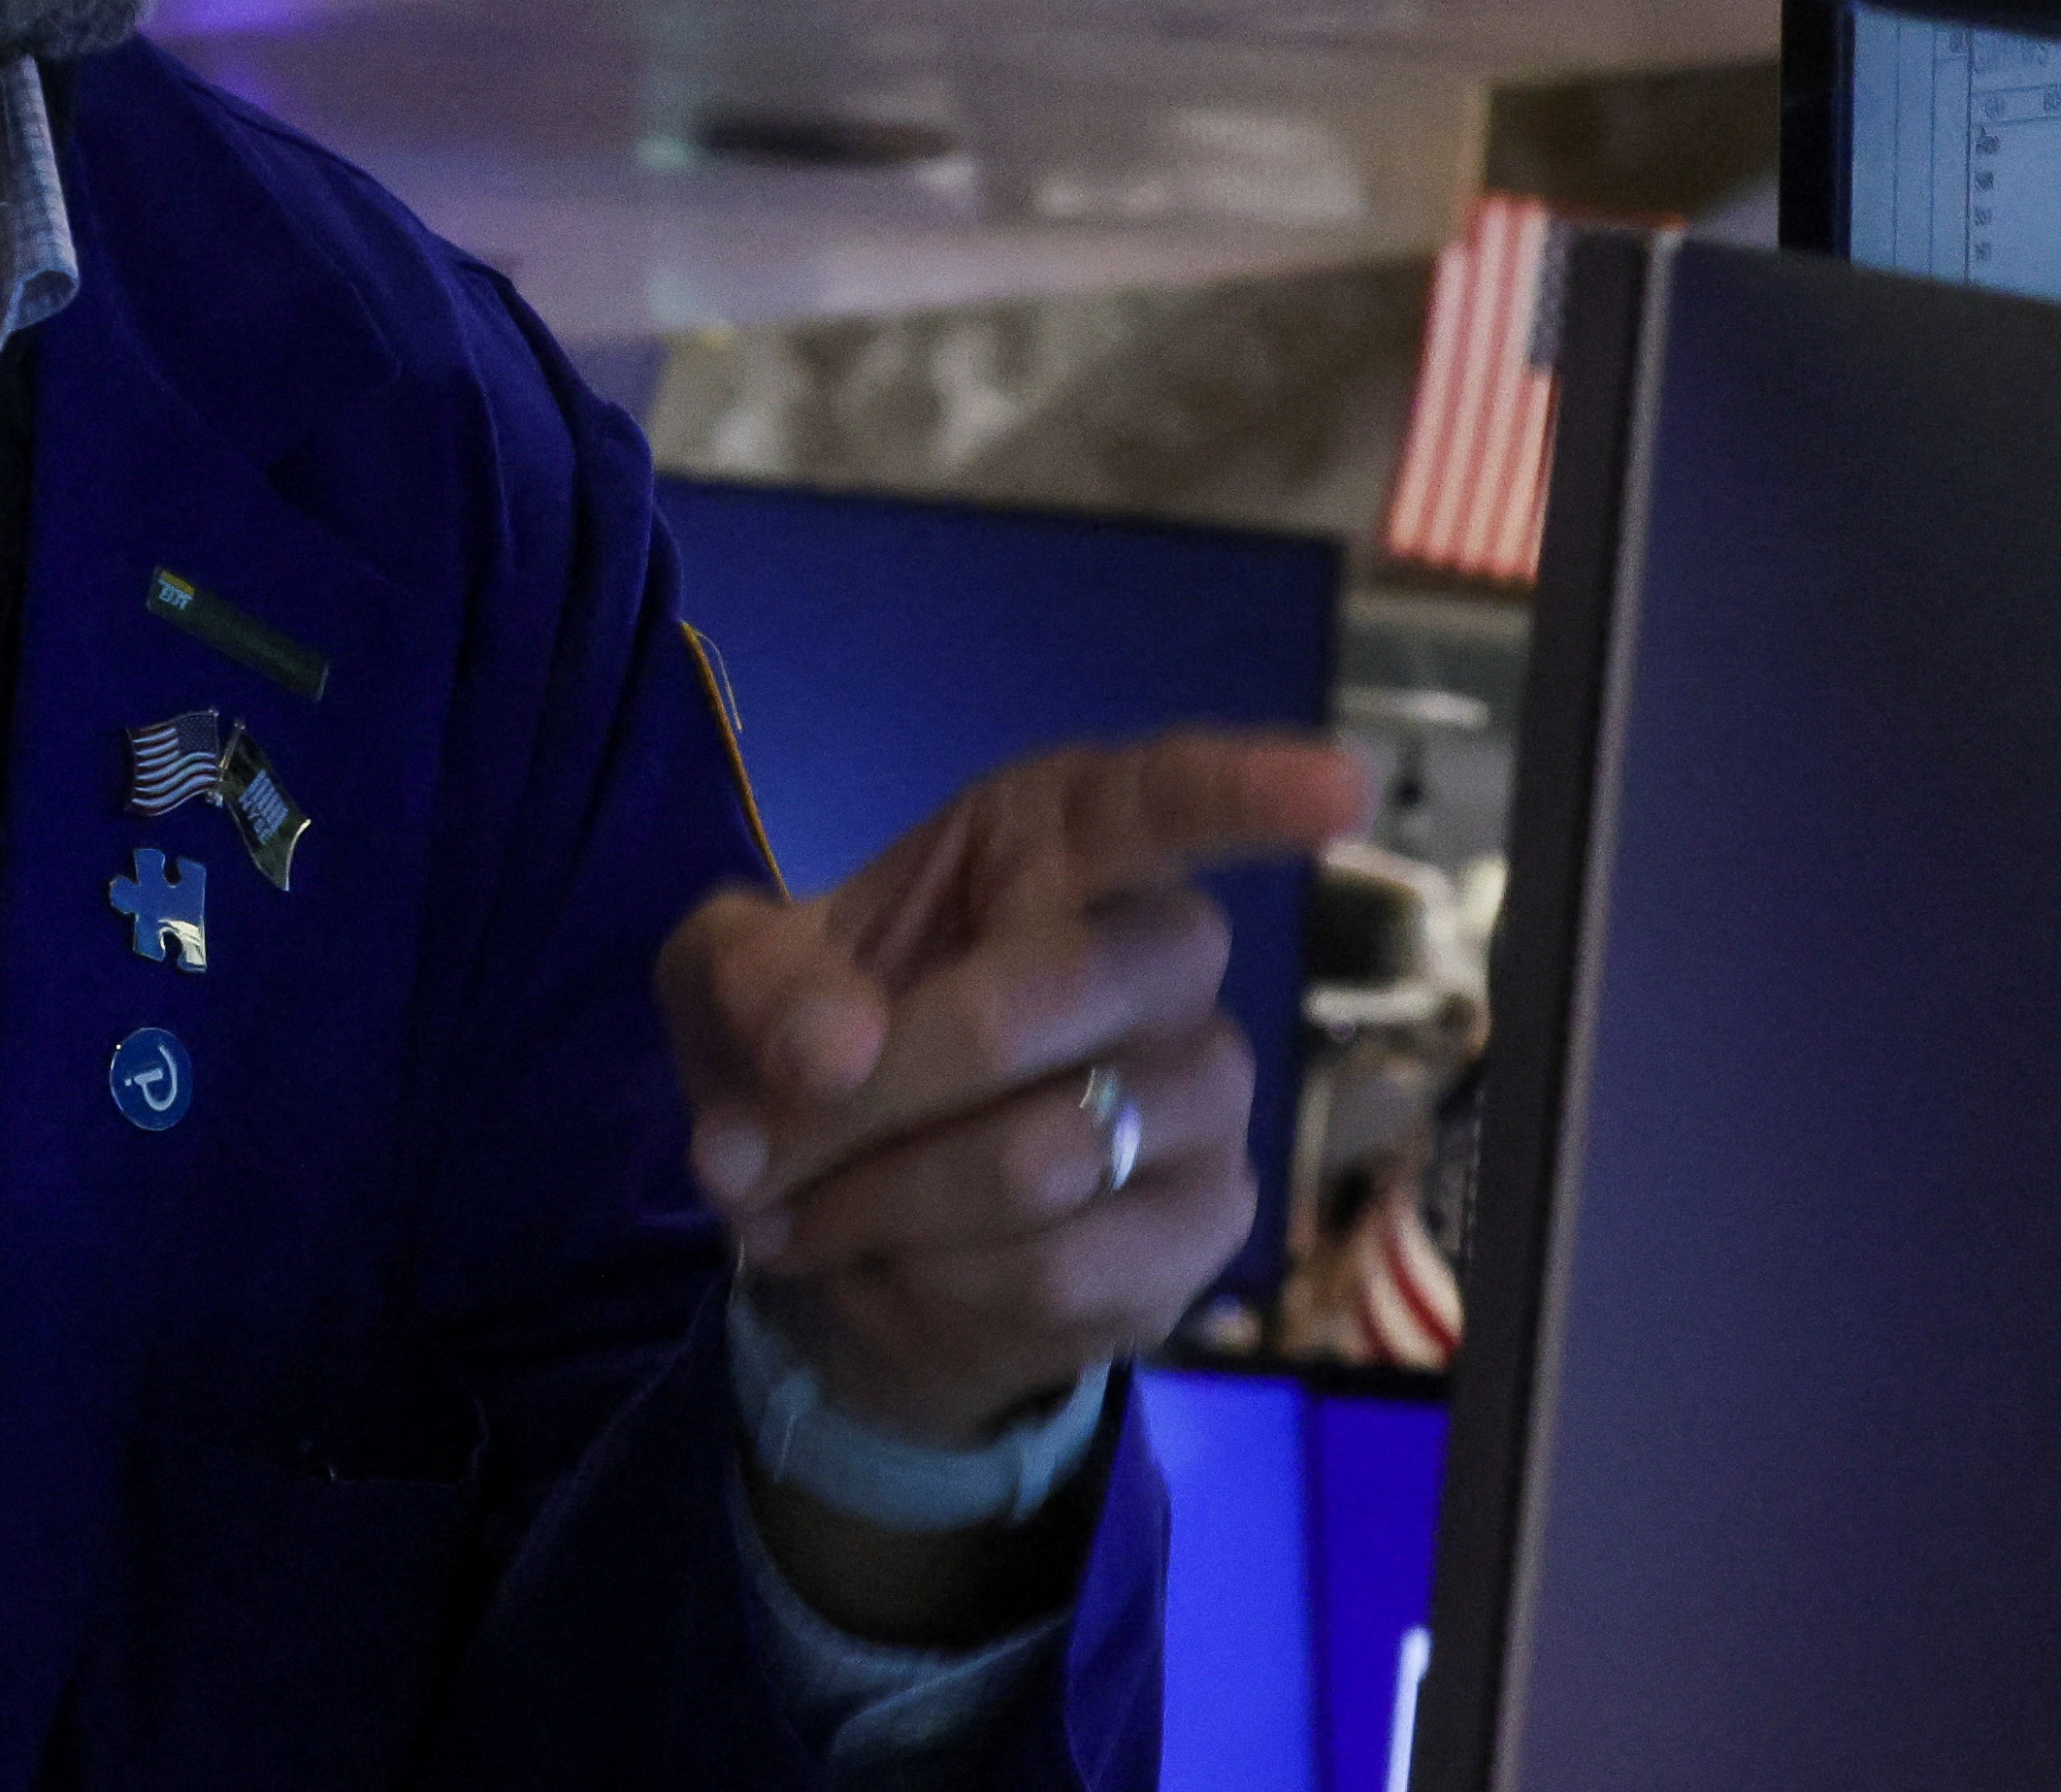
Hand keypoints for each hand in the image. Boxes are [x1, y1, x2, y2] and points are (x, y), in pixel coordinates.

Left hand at [663, 729, 1371, 1447]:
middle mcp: (1160, 952)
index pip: (1165, 797)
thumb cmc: (807, 1041)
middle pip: (1051, 991)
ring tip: (787, 1206)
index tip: (1338, 784)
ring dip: (875, 1197)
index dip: (1245, 790)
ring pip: (1045, 1150)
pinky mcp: (1205, 1226)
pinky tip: (880, 1259)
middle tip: (733, 1147)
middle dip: (874, 1082)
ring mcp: (1202, 1092)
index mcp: (1056, 840)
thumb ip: (751, 983)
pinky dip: (929, 1276)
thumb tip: (829, 1048)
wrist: (836, 1218)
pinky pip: (1062, 1266)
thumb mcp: (722, 983)